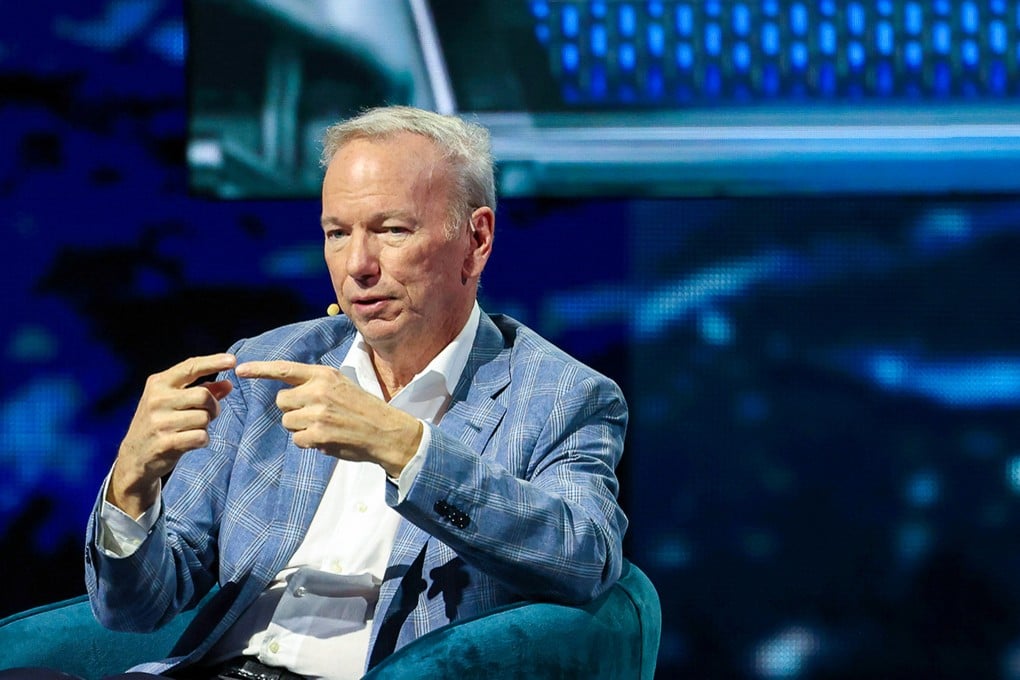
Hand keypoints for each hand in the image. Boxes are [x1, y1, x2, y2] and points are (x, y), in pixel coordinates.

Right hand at [108, 353, 236, 515]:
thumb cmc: (160, 423)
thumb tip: (229, 384)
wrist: (134, 456)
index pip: (190, 367)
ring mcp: (159, 422)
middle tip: (209, 414)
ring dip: (206, 425)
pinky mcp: (164, 443)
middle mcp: (157, 400)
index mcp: (158, 383)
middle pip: (203, 395)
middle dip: (213, 406)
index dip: (213, 362)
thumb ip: (202, 390)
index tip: (233, 360)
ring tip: (192, 429)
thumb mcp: (174, 401)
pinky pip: (200, 437)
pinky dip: (202, 440)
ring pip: (204, 418)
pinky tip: (191, 442)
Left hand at [235, 360, 422, 477]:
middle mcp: (318, 390)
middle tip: (314, 415)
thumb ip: (316, 385)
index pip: (285, 369)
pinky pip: (297, 439)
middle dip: (292, 411)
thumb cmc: (364, 410)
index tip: (240, 370)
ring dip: (301, 428)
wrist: (386, 431)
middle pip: (281, 401)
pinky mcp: (318, 433)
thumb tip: (287, 396)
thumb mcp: (342, 386)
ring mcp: (318, 412)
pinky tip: (327, 439)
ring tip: (325, 427)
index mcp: (324, 375)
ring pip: (288, 422)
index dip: (260, 369)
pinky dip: (308, 442)